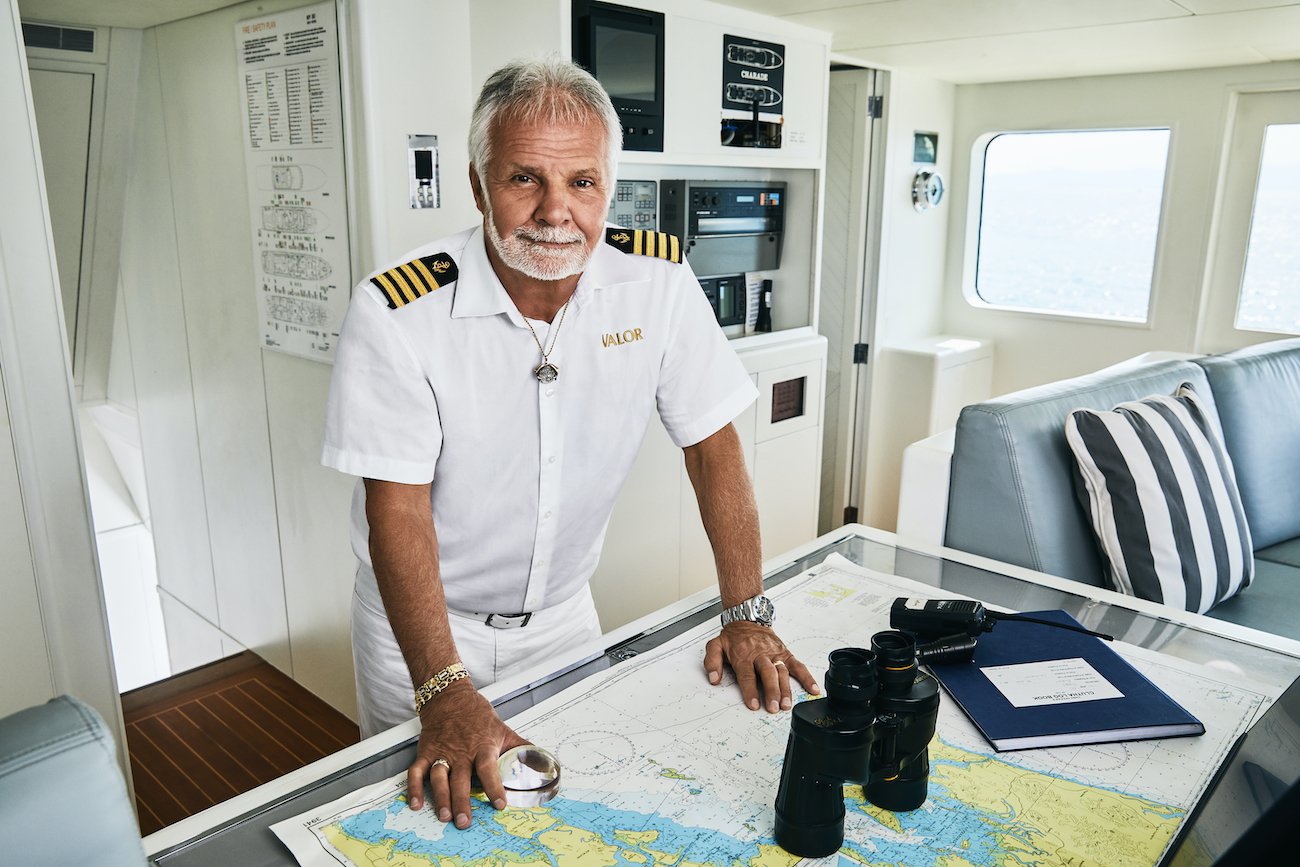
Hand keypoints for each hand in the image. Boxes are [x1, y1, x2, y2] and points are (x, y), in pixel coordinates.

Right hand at [406, 680, 528, 828]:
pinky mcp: (426, 752)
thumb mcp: (503, 730)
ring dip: (441, 798)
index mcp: (482, 747)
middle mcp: (461, 752)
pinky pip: (416, 771)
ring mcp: (442, 753)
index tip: (499, 804)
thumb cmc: (478, 716)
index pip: (488, 768)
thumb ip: (520, 748)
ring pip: (439, 778)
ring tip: (444, 816)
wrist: (450, 698)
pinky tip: (416, 804)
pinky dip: (414, 788)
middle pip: (461, 779)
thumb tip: (543, 763)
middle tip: (464, 821)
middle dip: (462, 802)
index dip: (494, 787)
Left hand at [703, 622, 819, 712]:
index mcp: (743, 655)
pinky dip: (807, 677)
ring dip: (786, 689)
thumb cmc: (734, 637)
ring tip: (788, 704)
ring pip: (782, 672)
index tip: (754, 704)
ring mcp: (775, 654)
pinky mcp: (785, 654)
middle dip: (771, 691)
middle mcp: (760, 655)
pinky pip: (798, 665)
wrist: (748, 619)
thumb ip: (712, 661)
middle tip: (774, 707)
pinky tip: (813, 689)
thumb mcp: (715, 645)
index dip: (750, 691)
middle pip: (767, 674)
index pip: (747, 675)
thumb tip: (713, 678)